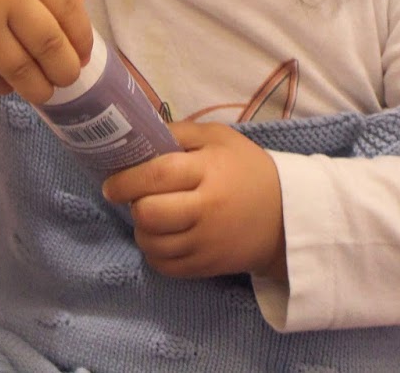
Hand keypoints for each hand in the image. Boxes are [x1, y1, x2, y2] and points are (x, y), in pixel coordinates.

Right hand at [0, 0, 91, 101]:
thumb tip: (80, 12)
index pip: (70, 9)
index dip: (82, 38)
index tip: (85, 53)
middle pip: (53, 45)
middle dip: (67, 70)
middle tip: (69, 77)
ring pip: (25, 71)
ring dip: (41, 88)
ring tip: (46, 91)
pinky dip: (7, 86)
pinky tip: (10, 82)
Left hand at [101, 122, 285, 280]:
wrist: (288, 215)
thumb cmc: (247, 170)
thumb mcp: (220, 138)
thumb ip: (180, 132)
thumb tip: (141, 135)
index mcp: (209, 171)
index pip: (158, 175)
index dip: (127, 180)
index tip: (112, 183)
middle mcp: (207, 209)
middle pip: (150, 214)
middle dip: (134, 205)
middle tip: (137, 198)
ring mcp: (207, 242)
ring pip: (152, 244)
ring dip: (142, 230)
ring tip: (152, 216)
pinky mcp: (208, 266)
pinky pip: (165, 266)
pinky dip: (155, 253)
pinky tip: (164, 237)